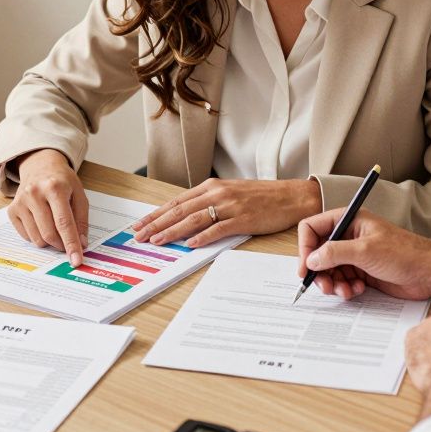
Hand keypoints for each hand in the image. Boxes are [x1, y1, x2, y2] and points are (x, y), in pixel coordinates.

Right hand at [8, 149, 88, 265]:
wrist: (40, 166)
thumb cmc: (62, 181)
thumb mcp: (79, 194)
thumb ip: (81, 219)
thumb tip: (81, 244)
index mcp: (54, 187)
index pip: (64, 223)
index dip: (71, 244)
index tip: (76, 261)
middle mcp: (34, 193)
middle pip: (49, 234)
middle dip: (61, 245)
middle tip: (67, 243)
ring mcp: (20, 202)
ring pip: (37, 239)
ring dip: (49, 241)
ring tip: (54, 227)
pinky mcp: (12, 210)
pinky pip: (27, 236)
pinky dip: (37, 236)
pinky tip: (41, 222)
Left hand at [132, 178, 320, 247]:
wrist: (290, 196)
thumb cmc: (260, 196)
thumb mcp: (229, 193)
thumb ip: (208, 203)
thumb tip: (184, 219)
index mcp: (211, 186)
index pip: (177, 202)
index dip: (156, 214)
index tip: (140, 224)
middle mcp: (217, 193)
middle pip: (180, 210)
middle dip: (157, 224)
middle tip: (139, 235)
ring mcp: (230, 206)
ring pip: (194, 219)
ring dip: (173, 231)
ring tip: (157, 241)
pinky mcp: (243, 219)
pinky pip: (218, 229)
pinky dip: (202, 237)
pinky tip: (189, 244)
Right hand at [297, 209, 430, 300]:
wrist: (429, 273)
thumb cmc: (404, 253)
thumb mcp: (365, 251)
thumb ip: (334, 253)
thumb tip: (311, 259)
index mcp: (348, 221)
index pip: (313, 228)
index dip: (305, 248)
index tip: (305, 268)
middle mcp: (348, 236)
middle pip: (318, 252)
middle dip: (319, 271)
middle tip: (325, 286)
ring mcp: (354, 255)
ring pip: (328, 270)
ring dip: (332, 283)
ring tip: (344, 291)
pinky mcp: (361, 271)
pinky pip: (342, 280)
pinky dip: (345, 288)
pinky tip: (357, 290)